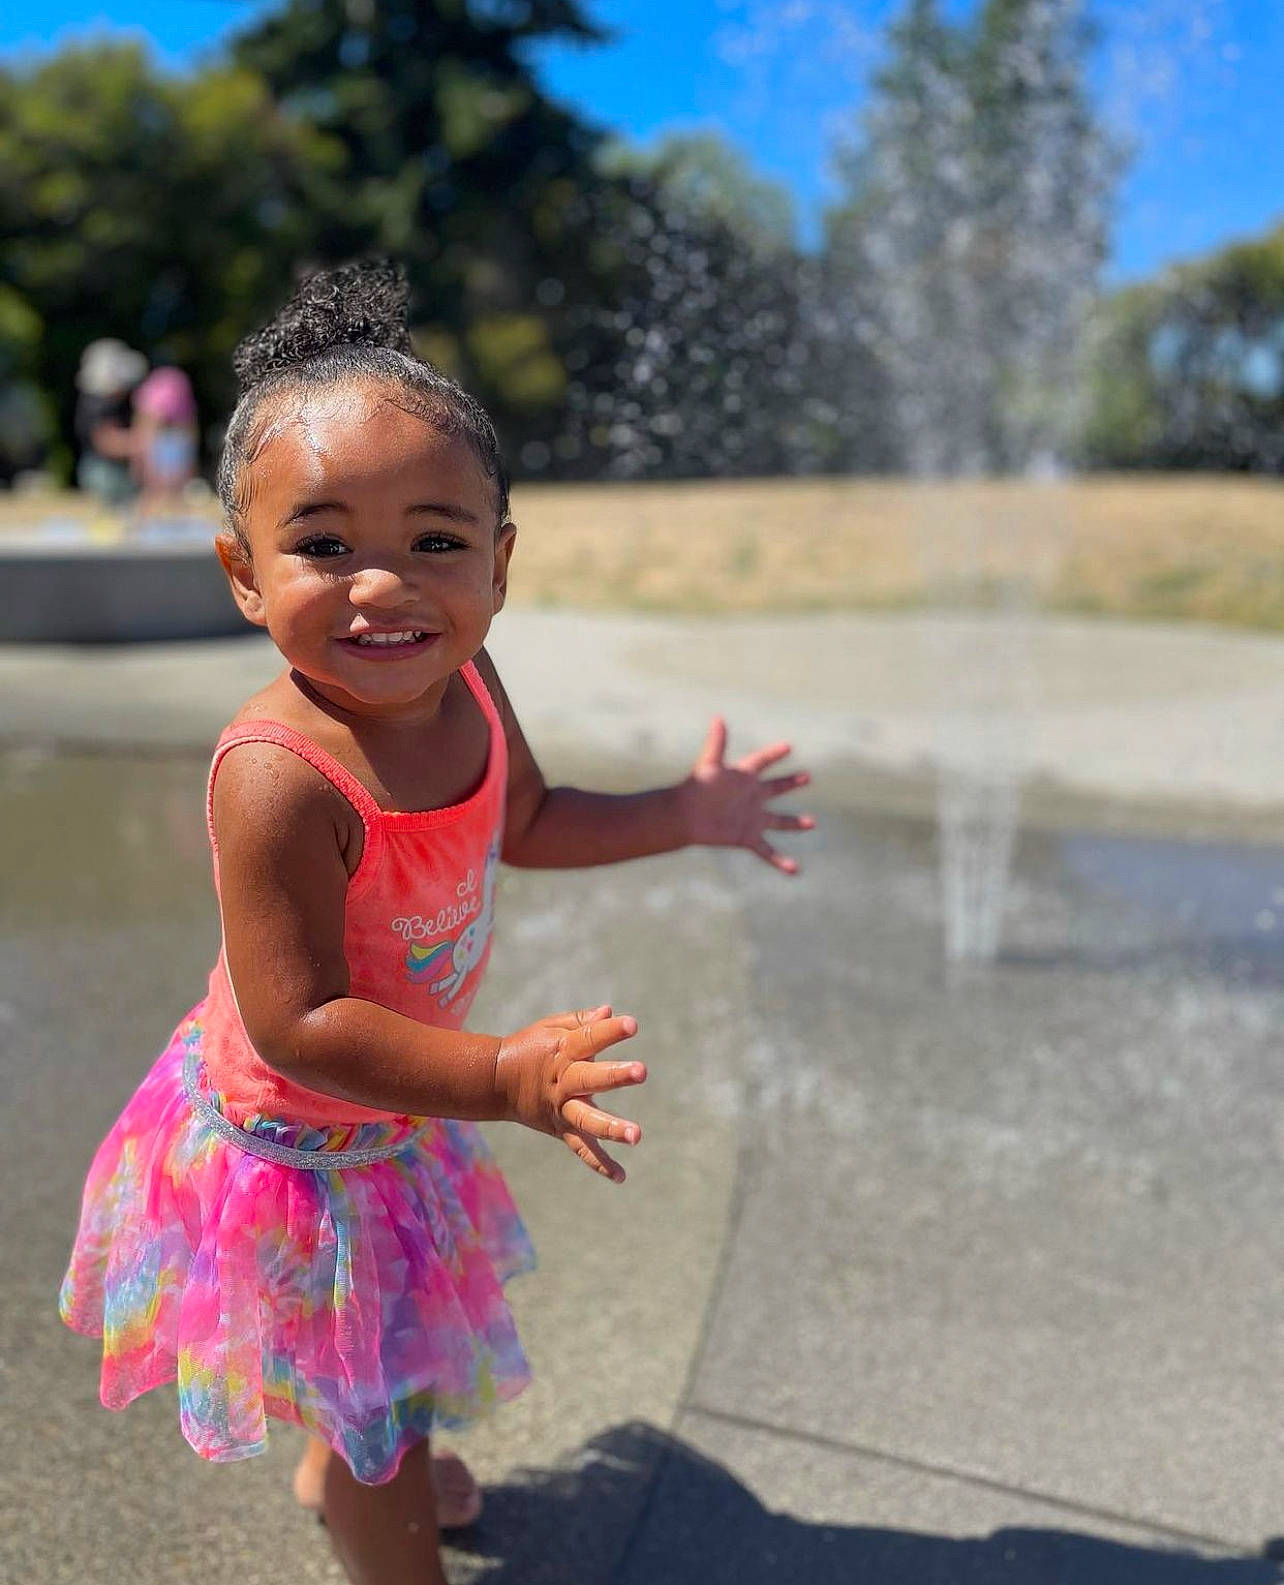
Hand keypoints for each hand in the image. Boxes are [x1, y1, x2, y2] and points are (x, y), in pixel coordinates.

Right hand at [495, 1005, 644, 1181]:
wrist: (495, 1081)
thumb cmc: (530, 1048)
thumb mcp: (551, 1027)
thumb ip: (581, 1021)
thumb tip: (609, 1012)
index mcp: (561, 1051)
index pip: (589, 1038)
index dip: (610, 1031)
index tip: (632, 1024)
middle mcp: (562, 1081)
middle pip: (590, 1079)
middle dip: (614, 1075)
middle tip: (641, 1071)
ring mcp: (561, 1108)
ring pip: (586, 1120)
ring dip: (611, 1127)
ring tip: (637, 1135)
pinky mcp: (560, 1129)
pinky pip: (581, 1149)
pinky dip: (599, 1164)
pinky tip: (622, 1176)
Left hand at [680, 717, 814, 874]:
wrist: (684, 818)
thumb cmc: (696, 789)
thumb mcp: (709, 764)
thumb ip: (717, 743)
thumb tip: (718, 718)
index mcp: (743, 777)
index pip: (762, 762)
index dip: (774, 754)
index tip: (788, 747)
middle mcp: (750, 797)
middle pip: (775, 788)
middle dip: (790, 783)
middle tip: (807, 776)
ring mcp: (752, 818)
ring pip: (778, 820)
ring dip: (795, 823)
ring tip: (812, 823)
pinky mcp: (747, 837)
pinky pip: (767, 851)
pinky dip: (781, 861)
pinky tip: (795, 870)